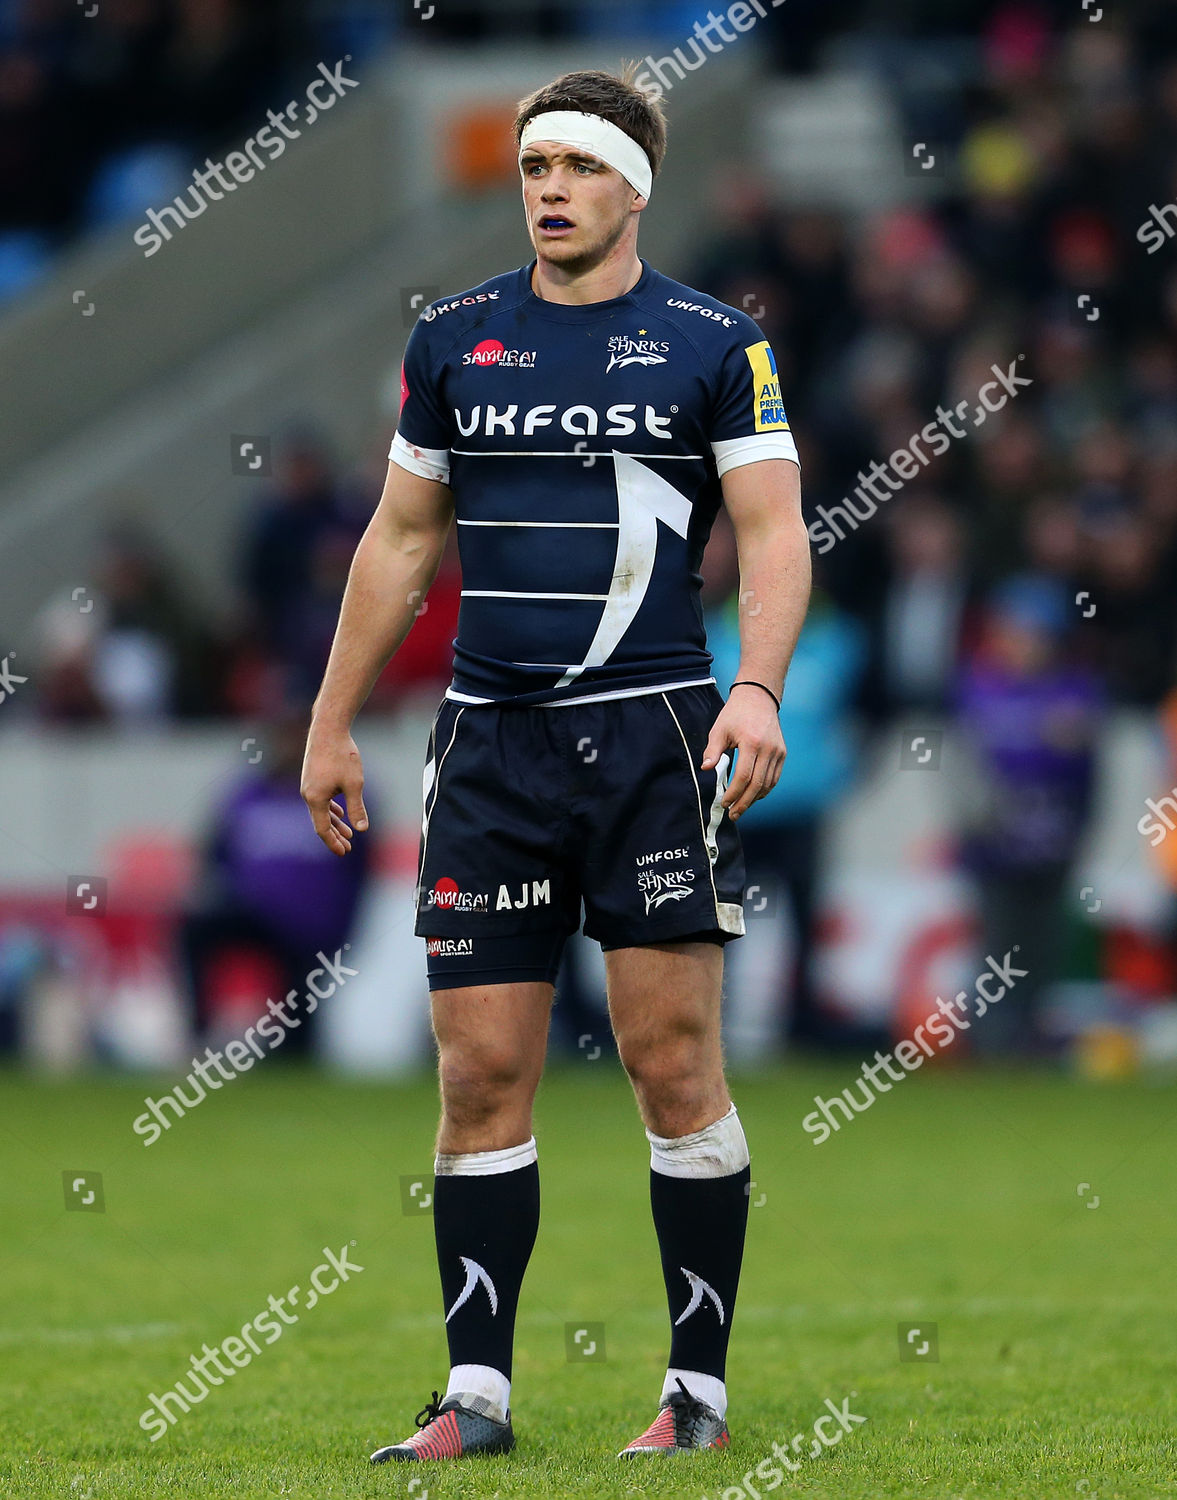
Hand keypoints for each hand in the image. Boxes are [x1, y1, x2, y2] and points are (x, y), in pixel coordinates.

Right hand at [301, 721, 368, 855]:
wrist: (328, 729)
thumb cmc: (342, 755)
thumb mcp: (354, 784)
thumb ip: (357, 808)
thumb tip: (362, 828)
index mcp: (315, 799)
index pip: (322, 829)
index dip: (333, 842)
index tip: (344, 852)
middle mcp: (307, 794)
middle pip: (320, 822)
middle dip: (334, 836)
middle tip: (348, 847)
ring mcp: (308, 785)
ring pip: (320, 810)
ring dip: (334, 822)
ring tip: (347, 832)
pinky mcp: (312, 777)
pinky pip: (320, 799)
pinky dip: (330, 809)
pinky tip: (340, 812)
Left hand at [701, 686, 785, 820]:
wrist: (759, 698)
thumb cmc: (735, 714)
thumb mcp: (719, 729)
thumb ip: (712, 751)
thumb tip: (705, 769)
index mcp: (752, 742)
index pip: (744, 776)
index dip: (734, 793)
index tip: (724, 803)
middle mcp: (768, 749)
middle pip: (757, 784)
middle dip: (744, 802)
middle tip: (733, 814)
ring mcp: (778, 752)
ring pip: (768, 784)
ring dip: (754, 799)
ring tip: (740, 808)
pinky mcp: (782, 753)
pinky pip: (774, 778)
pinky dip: (764, 790)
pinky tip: (752, 796)